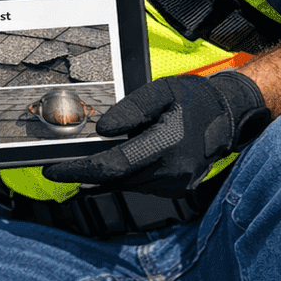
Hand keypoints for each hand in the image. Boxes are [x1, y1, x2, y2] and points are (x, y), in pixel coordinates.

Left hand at [43, 71, 270, 196]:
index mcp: (166, 145)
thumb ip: (130, 109)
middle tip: (59, 166)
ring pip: (126, 184)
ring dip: (107, 174)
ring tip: (88, 160)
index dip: (79, 170)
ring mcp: (176, 184)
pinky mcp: (177, 189)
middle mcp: (172, 172)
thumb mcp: (161, 91)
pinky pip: (140, 185)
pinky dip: (125, 176)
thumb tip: (102, 130)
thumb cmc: (193, 99)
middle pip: (115, 179)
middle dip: (85, 172)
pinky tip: (118, 163)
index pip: (113, 165)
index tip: (53, 170)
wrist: (228, 116)